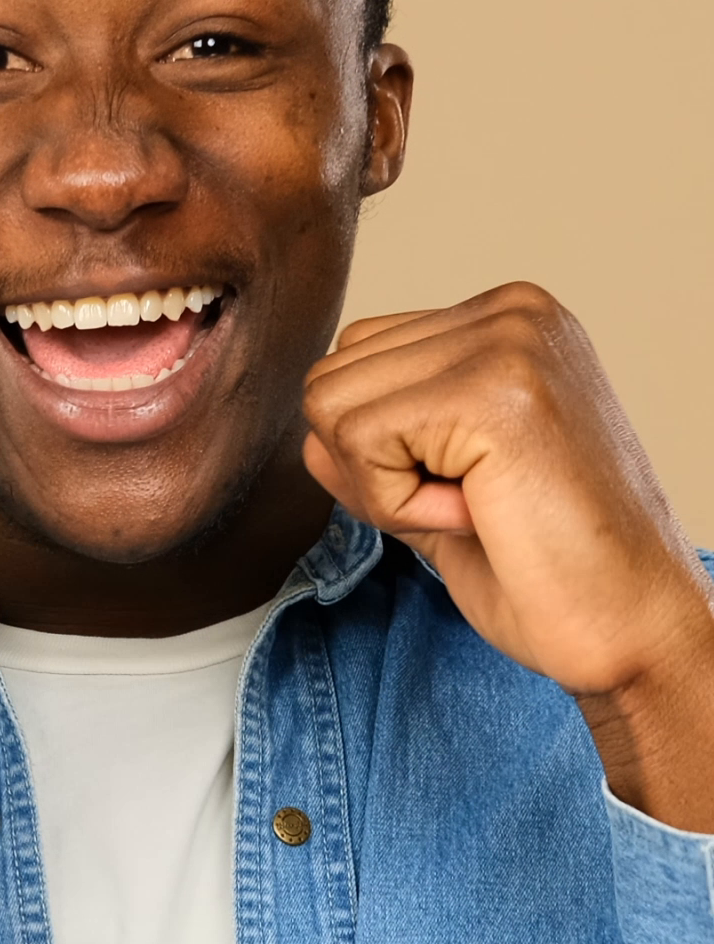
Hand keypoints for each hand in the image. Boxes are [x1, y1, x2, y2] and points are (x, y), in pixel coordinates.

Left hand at [303, 283, 713, 825]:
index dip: (383, 449)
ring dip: (384, 486)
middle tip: (473, 508)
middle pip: (334, 373)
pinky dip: (396, 503)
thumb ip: (379, 448)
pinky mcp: (495, 390)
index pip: (360, 353)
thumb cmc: (553, 575)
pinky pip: (360, 440)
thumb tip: (308, 433)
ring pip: (331, 404)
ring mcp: (508, 340)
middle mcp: (512, 311)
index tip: (470, 492)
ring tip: (478, 508)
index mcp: (508, 321)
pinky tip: (478, 516)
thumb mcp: (443, 493)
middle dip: (374, 466)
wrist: (635, 633)